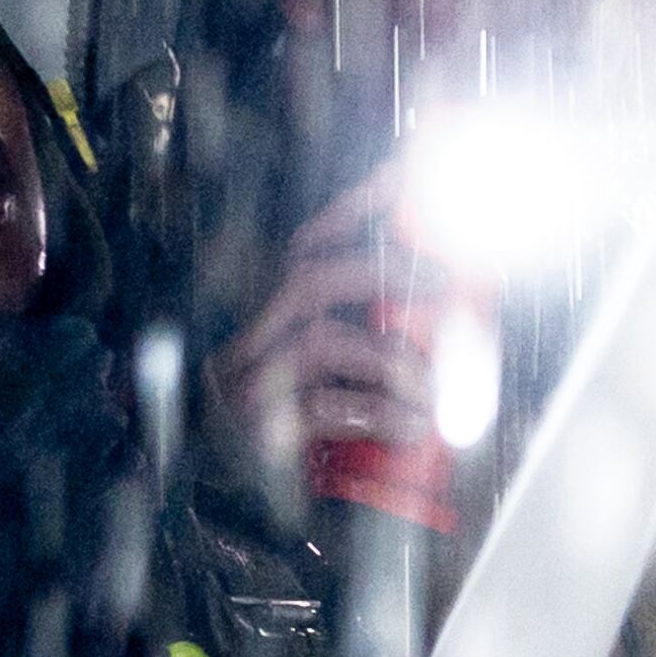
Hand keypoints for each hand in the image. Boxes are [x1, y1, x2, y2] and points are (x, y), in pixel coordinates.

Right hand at [200, 169, 431, 510]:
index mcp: (271, 315)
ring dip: (390, 357)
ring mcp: (253, 384)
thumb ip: (359, 340)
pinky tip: (411, 425)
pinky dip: (377, 413)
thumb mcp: (312, 374)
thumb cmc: (278, 425)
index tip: (403, 174)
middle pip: (311, 280)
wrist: (210, 483)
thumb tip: (442, 322)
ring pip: (321, 341)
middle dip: (382, 271)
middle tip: (445, 282)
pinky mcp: (261, 433)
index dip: (355, 207)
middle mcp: (256, 340)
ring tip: (431, 387)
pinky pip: (323, 410)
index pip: (310, 245)